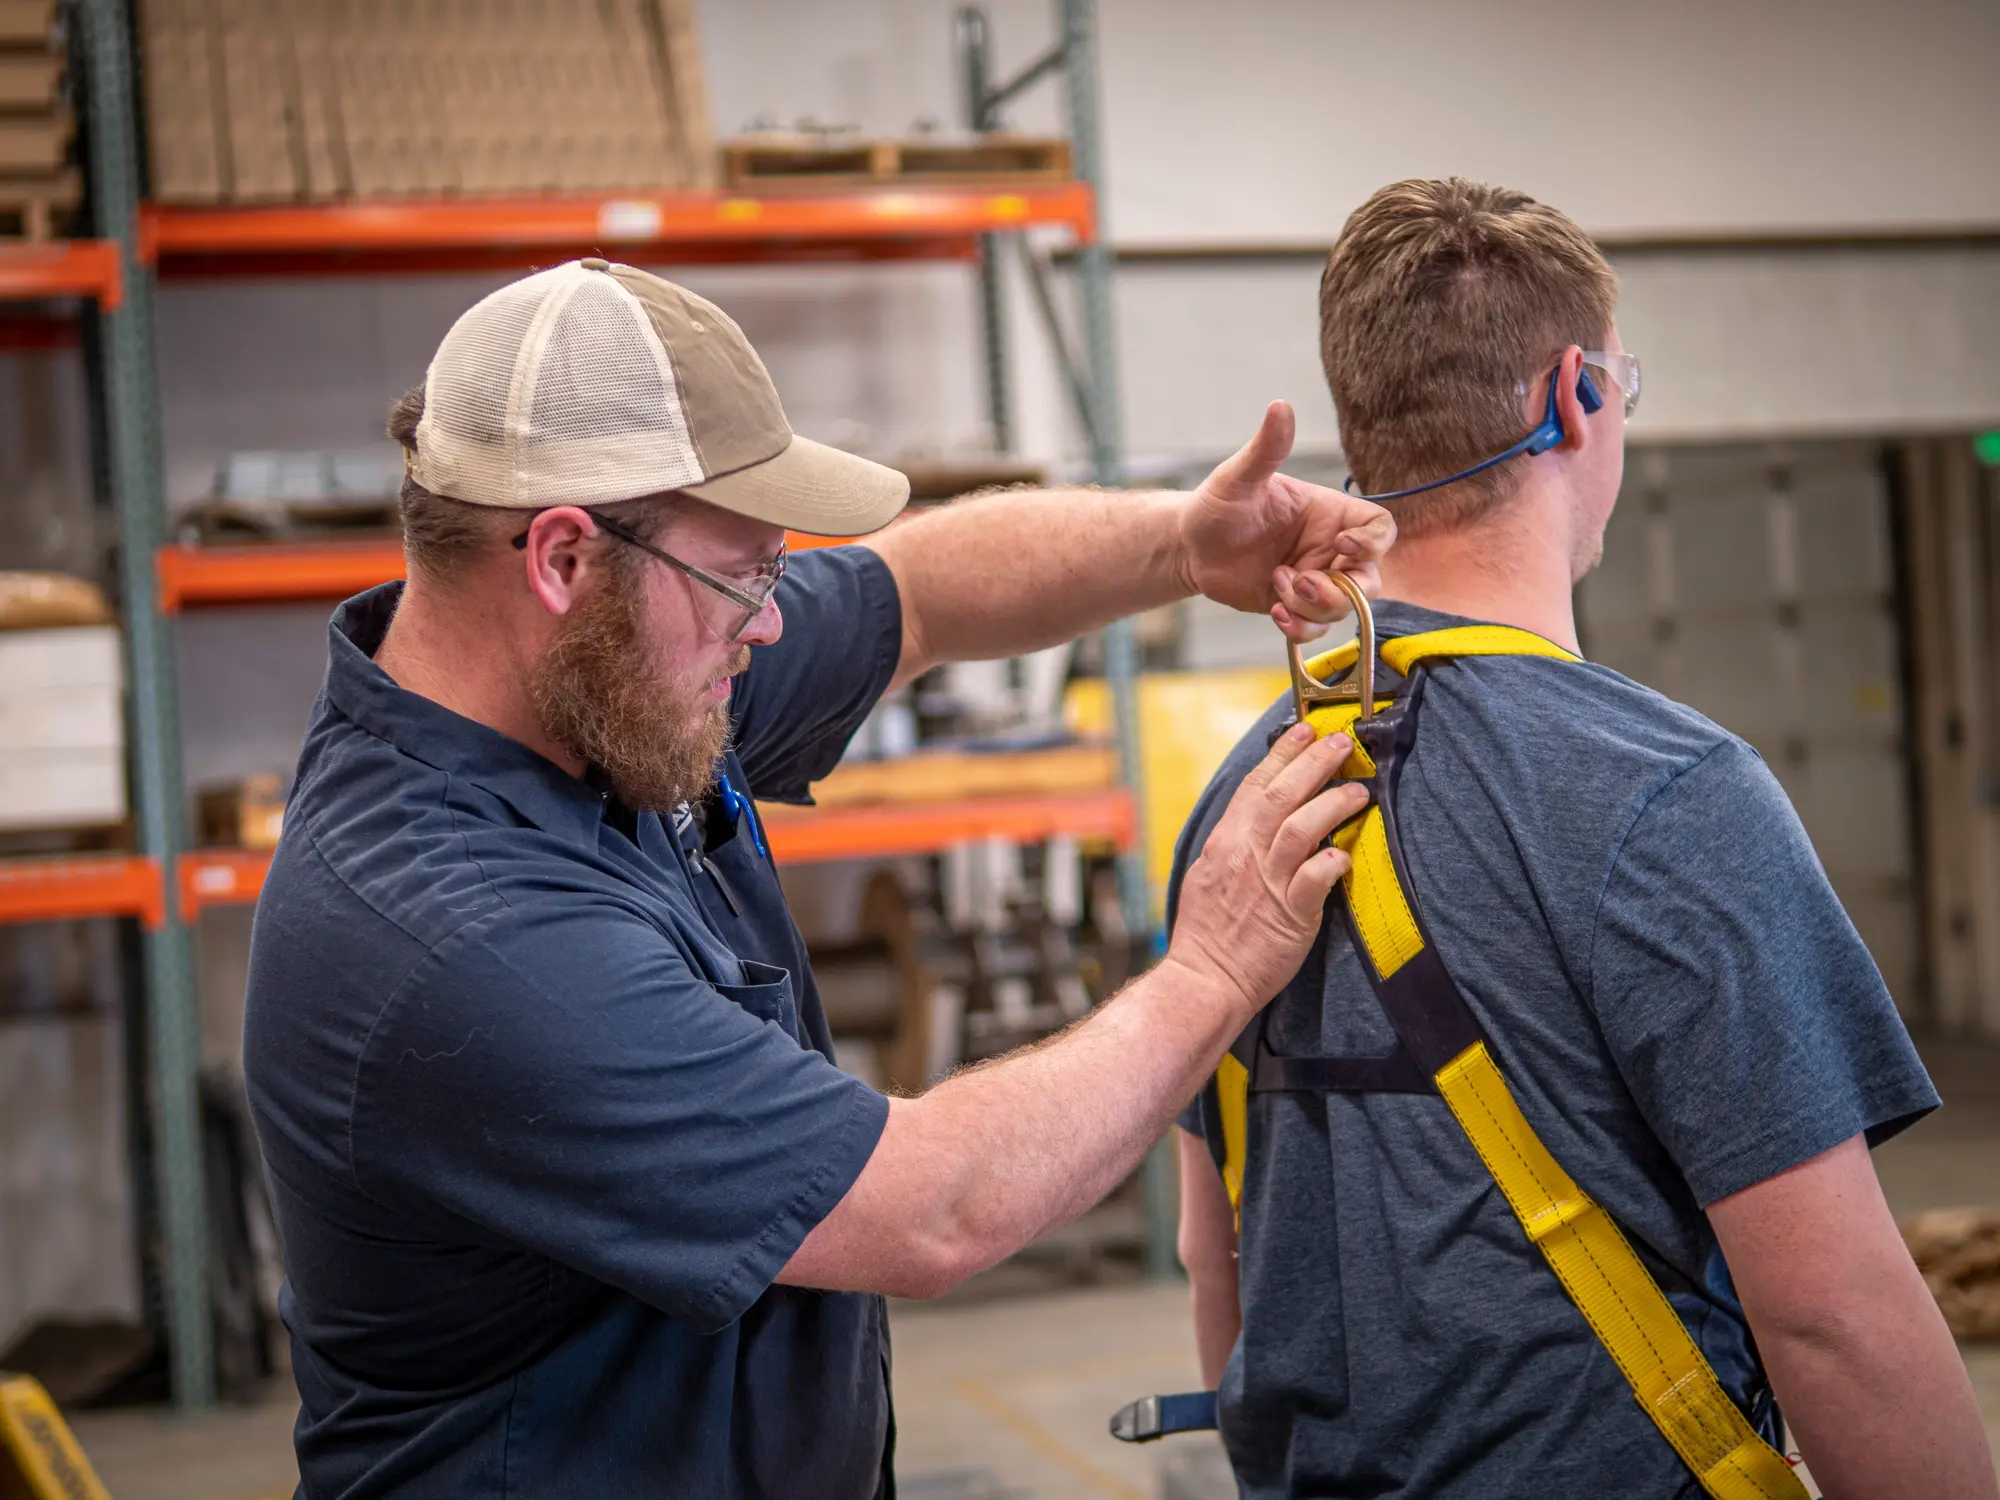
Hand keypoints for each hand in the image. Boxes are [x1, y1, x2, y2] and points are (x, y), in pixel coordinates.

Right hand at [1166, 723, 1368, 1020]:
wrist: (1205, 980)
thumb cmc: (1208, 933)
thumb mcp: (1208, 875)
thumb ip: (1234, 845)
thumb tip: (1256, 820)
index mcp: (1225, 842)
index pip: (1254, 785)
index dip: (1282, 754)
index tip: (1305, 730)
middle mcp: (1244, 855)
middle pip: (1281, 795)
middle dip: (1314, 762)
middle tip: (1342, 742)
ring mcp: (1267, 883)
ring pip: (1301, 828)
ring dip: (1333, 804)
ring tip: (1359, 790)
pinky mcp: (1291, 914)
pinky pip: (1316, 878)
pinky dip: (1333, 860)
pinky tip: (1348, 853)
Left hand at [1177, 400, 1395, 642]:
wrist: (1190, 547)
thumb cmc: (1217, 506)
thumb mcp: (1239, 478)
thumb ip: (1266, 449)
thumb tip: (1280, 406)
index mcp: (1329, 514)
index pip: (1379, 528)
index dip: (1373, 542)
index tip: (1343, 545)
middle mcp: (1329, 549)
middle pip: (1371, 578)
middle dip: (1345, 590)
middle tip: (1303, 582)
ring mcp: (1314, 580)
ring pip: (1344, 608)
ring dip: (1314, 607)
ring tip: (1277, 586)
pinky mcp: (1295, 607)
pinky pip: (1315, 627)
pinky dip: (1300, 627)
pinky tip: (1274, 612)